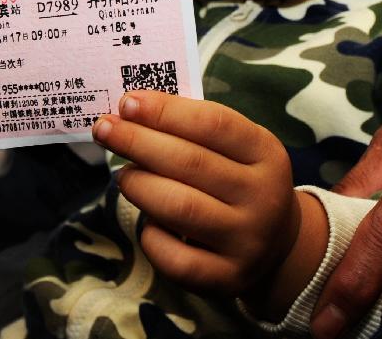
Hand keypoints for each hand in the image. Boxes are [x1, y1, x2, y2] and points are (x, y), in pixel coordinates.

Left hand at [91, 90, 320, 305]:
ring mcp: (247, 240)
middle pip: (190, 163)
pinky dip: (151, 236)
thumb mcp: (236, 147)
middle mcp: (263, 196)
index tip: (127, 102)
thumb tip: (132, 111)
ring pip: (180, 208)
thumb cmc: (240, 179)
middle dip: (138, 142)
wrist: (276, 243)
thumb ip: (193, 128)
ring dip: (140, 185)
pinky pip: (176, 258)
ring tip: (124, 175)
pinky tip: (148, 221)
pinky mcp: (229, 278)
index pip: (213, 123)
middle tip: (105, 129)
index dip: (166, 111)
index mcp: (267, 153)